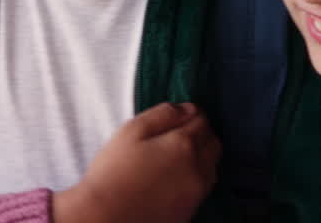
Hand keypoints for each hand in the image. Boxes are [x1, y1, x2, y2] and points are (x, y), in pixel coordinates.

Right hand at [53, 103, 219, 222]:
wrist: (108, 217)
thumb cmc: (113, 172)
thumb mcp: (132, 131)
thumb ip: (163, 114)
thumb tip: (187, 108)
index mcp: (183, 144)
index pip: (202, 119)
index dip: (190, 113)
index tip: (177, 116)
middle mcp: (198, 167)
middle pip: (213, 141)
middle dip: (201, 133)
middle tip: (178, 134)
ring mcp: (197, 191)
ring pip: (212, 165)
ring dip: (202, 155)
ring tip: (177, 156)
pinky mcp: (191, 209)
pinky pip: (204, 185)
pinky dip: (197, 175)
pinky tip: (176, 176)